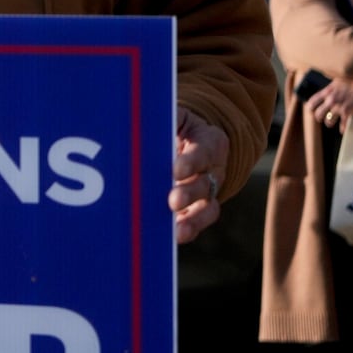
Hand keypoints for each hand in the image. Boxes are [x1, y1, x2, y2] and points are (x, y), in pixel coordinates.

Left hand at [168, 107, 229, 243]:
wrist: (192, 139)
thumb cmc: (176, 126)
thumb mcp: (174, 116)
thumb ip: (164, 118)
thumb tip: (138, 119)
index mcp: (209, 141)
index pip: (203, 151)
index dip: (191, 161)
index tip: (175, 170)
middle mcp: (213, 168)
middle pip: (205, 183)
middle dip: (189, 193)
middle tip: (172, 201)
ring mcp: (208, 191)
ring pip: (207, 208)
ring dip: (192, 221)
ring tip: (176, 231)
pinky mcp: (200, 208)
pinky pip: (198, 222)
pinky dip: (187, 230)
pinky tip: (172, 237)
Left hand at [305, 77, 352, 132]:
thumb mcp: (339, 82)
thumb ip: (330, 88)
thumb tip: (324, 91)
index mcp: (328, 91)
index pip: (313, 101)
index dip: (310, 107)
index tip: (311, 110)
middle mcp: (331, 100)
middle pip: (318, 113)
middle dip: (318, 117)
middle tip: (320, 118)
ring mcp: (339, 107)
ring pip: (328, 121)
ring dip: (329, 123)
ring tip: (330, 123)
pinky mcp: (347, 113)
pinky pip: (342, 124)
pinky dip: (342, 128)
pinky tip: (342, 129)